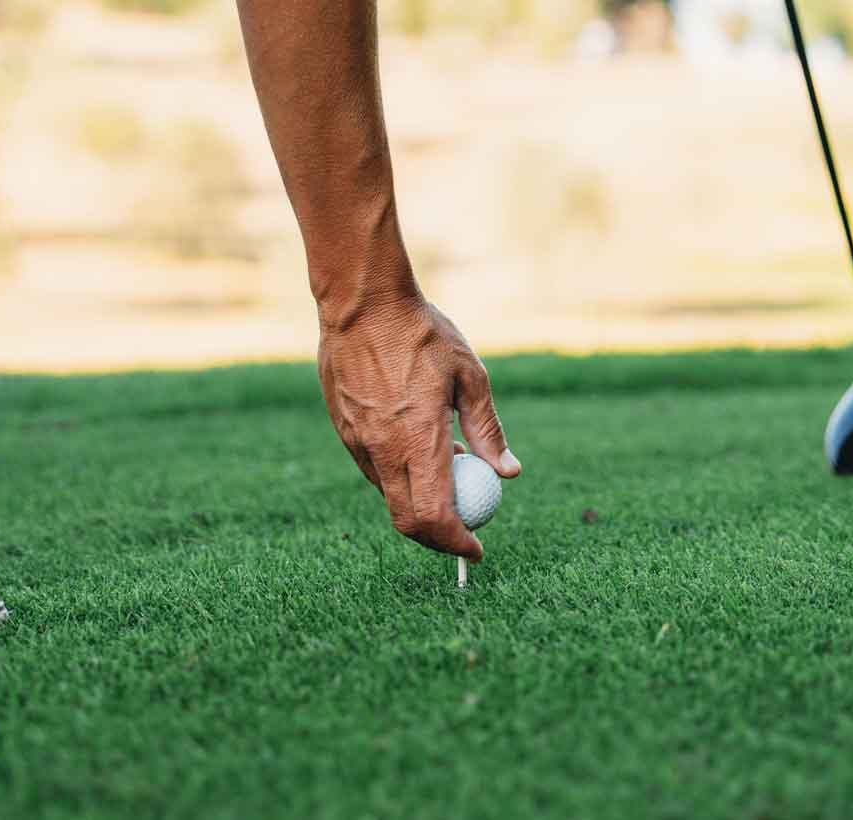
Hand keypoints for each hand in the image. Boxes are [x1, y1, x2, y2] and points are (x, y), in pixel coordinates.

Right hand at [316, 296, 520, 559]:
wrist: (361, 303)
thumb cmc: (422, 333)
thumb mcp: (470, 376)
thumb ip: (488, 429)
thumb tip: (508, 473)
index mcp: (419, 439)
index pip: (437, 516)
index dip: (457, 542)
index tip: (476, 549)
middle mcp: (384, 449)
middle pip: (408, 521)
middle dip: (438, 537)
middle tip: (463, 530)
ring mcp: (359, 442)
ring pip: (390, 497)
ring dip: (419, 503)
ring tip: (450, 470)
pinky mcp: (344, 431)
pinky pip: (374, 472)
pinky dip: (400, 477)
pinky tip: (420, 447)